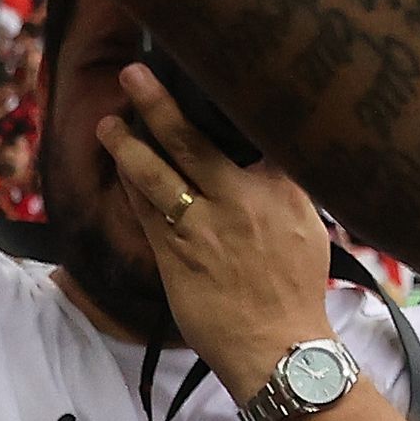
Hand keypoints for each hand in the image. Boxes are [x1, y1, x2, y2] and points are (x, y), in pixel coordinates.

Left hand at [96, 65, 331, 374]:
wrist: (279, 349)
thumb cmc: (297, 292)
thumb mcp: (310, 229)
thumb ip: (286, 190)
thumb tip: (270, 160)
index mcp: (280, 188)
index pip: (251, 131)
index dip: (225, 101)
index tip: (208, 71)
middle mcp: (239, 200)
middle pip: (191, 141)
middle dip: (157, 104)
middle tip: (133, 74)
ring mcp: (202, 227)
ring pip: (156, 174)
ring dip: (128, 144)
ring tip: (109, 121)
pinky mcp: (174, 256)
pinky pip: (144, 212)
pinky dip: (131, 186)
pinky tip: (120, 168)